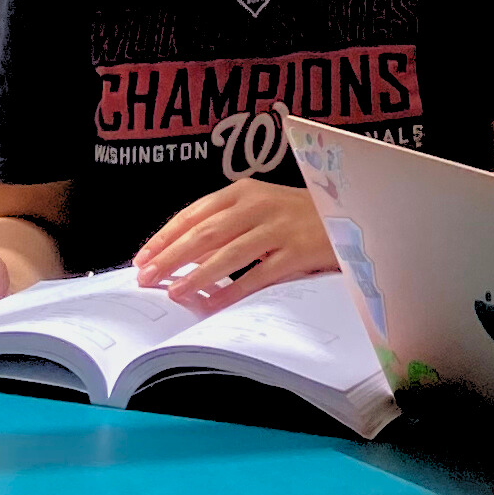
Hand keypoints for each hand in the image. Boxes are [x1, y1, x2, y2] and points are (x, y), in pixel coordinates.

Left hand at [134, 178, 339, 310]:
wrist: (350, 215)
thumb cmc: (297, 215)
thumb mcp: (259, 207)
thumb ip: (225, 224)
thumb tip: (182, 255)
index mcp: (244, 191)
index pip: (194, 213)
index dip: (165, 236)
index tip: (143, 257)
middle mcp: (259, 206)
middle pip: (205, 233)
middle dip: (171, 257)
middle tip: (147, 278)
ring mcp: (279, 229)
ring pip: (228, 255)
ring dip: (196, 276)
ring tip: (174, 293)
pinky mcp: (298, 252)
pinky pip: (258, 275)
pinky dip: (233, 290)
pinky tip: (214, 303)